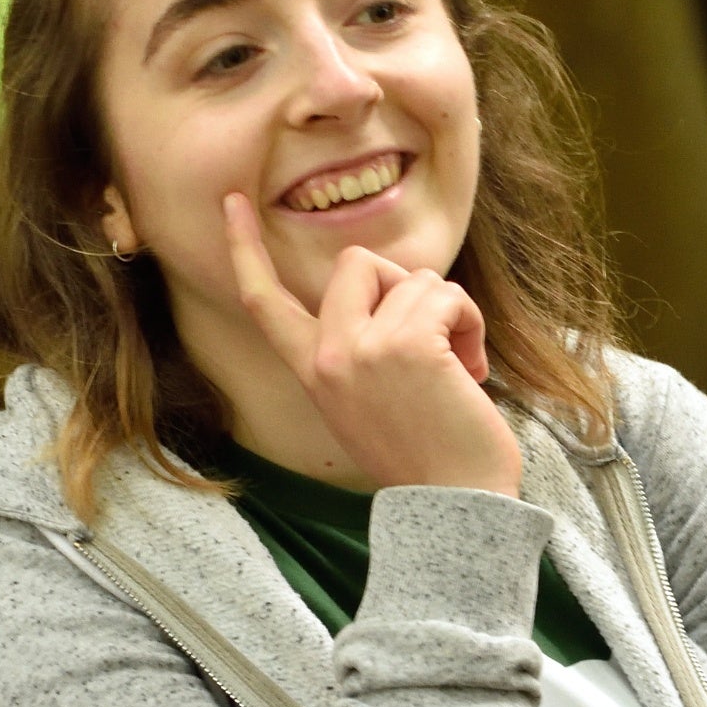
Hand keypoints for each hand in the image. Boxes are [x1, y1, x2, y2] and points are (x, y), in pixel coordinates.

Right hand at [224, 194, 521, 496]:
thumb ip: (361, 346)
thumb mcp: (368, 398)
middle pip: (354, 262)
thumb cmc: (428, 455)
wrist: (456, 503)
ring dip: (450, 314)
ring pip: (414, 278)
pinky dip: (470, 324)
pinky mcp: (408, 346)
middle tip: (429, 336)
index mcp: (312, 372)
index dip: (245, 248)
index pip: (263, 301)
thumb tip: (400, 291)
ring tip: (458, 368)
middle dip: (403, 284)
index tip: (233, 202)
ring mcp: (363, 349)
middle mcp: (328, 356)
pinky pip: (447, 296)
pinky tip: (472, 371)